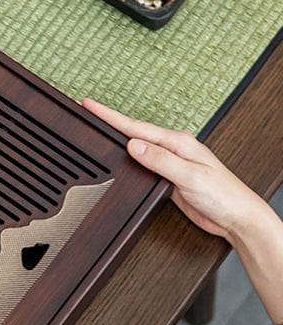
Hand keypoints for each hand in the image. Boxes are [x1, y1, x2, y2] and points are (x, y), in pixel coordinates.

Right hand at [82, 97, 263, 242]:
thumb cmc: (223, 195)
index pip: (136, 127)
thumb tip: (134, 146)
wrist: (235, 217)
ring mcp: (170, 163)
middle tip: (88, 113)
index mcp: (178, 143)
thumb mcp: (189, 175)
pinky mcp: (168, 178)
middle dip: (109, 123)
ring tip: (98, 130)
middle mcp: (173, 149)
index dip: (111, 117)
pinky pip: (142, 164)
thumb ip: (160, 160)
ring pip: (136, 148)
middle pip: (133, 132)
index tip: (91, 107)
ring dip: (117, 140)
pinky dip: (128, 159)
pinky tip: (121, 158)